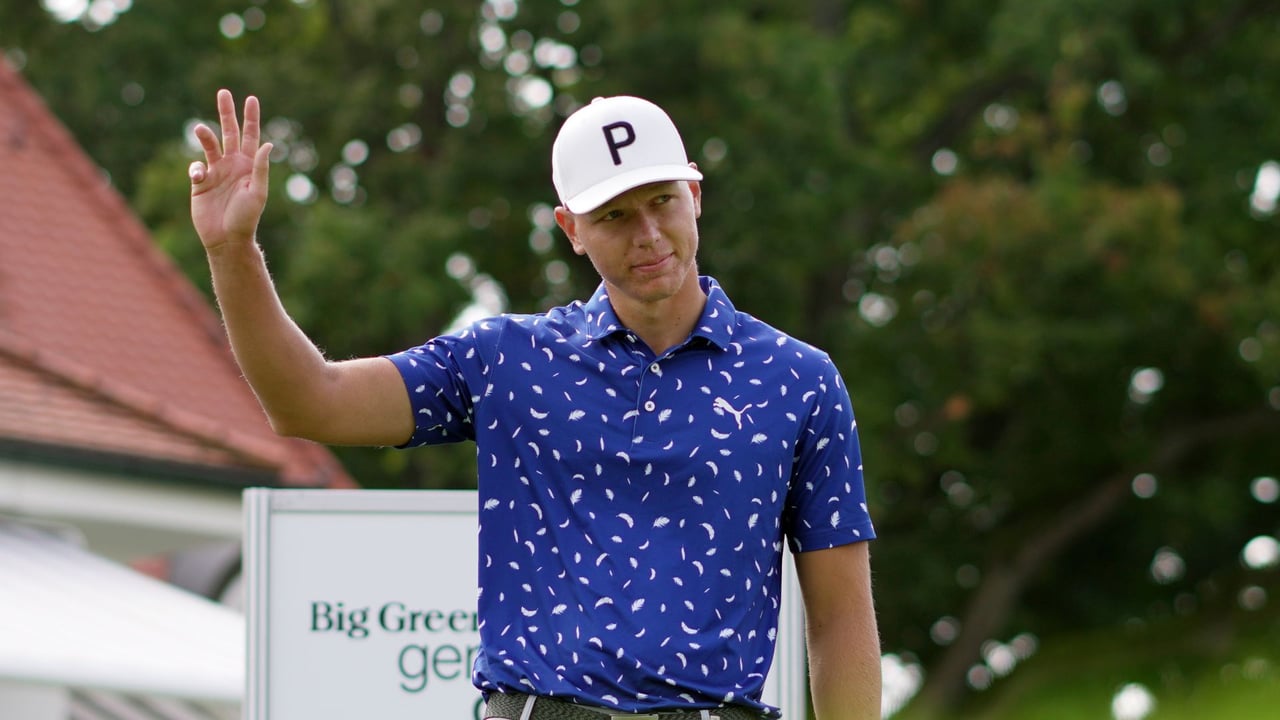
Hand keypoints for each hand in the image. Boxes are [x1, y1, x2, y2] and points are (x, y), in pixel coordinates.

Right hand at [189, 89, 272, 251]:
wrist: (227, 238)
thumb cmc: (246, 218)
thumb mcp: (258, 192)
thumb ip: (261, 168)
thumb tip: (269, 144)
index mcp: (249, 165)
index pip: (251, 136)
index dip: (250, 118)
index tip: (250, 98)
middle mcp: (233, 165)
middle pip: (229, 132)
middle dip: (226, 113)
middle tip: (223, 92)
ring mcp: (215, 172)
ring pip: (209, 145)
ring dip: (205, 135)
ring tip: (200, 129)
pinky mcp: (200, 182)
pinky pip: (195, 167)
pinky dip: (195, 168)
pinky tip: (199, 178)